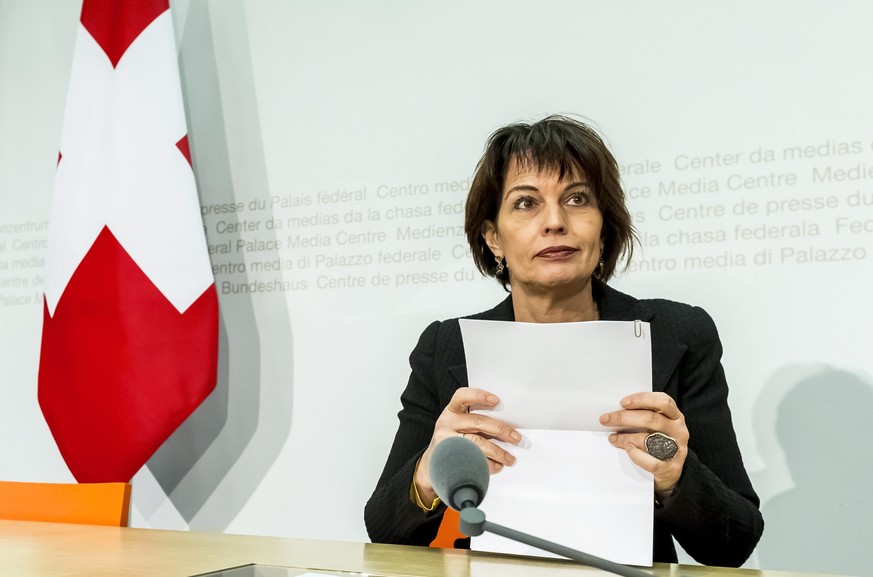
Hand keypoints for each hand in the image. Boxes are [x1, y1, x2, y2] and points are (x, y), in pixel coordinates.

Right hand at [414, 387, 520, 503]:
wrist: (432, 464)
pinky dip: (489, 465)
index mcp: (452, 411)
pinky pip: (473, 460)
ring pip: (477, 443)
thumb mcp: (459, 425)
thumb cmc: (453, 441)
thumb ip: (477, 421)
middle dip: (501, 430)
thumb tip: (507, 427)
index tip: (496, 400)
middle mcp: (446, 423)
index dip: (479, 396)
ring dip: (498, 452)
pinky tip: (497, 467)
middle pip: (478, 422)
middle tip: (516, 438)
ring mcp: (445, 441)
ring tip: (510, 459)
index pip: (462, 397)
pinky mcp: (448, 458)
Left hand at [599, 392, 688, 494]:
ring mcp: (676, 450)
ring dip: (625, 438)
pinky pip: (650, 461)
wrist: (671, 472)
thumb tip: (617, 411)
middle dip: (624, 418)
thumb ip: (645, 416)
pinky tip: (627, 450)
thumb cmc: (659, 442)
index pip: (663, 402)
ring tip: (613, 438)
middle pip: (651, 419)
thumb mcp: (658, 426)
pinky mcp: (670, 467)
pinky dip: (635, 454)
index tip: (623, 402)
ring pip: (647, 439)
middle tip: (606, 419)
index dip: (642, 399)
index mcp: (676, 417)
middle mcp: (678, 431)